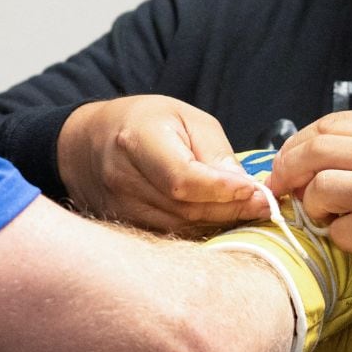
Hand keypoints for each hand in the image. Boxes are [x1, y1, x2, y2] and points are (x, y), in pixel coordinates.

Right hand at [58, 96, 270, 235]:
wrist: (88, 142)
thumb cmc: (143, 122)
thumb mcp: (184, 116)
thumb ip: (214, 150)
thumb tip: (243, 186)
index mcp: (137, 139)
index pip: (182, 178)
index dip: (222, 190)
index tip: (255, 191)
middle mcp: (122, 178)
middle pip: (184, 207)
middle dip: (229, 209)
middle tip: (262, 205)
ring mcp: (117, 207)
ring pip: (178, 227)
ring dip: (217, 223)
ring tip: (246, 211)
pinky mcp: (121, 225)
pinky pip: (167, 235)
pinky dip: (197, 230)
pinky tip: (217, 220)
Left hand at [269, 110, 351, 306]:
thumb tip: (302, 157)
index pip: (331, 124)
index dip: (298, 143)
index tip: (286, 162)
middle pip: (317, 150)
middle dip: (289, 170)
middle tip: (282, 189)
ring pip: (321, 188)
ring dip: (315, 208)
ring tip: (333, 217)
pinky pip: (339, 231)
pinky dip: (342, 238)